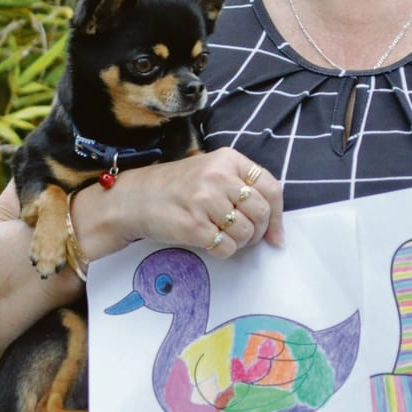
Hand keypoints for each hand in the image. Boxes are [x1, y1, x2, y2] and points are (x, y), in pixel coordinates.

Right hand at [90, 147, 283, 257]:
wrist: (134, 199)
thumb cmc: (176, 189)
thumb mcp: (211, 173)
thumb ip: (241, 189)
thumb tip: (275, 231)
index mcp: (227, 159)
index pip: (270, 187)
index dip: (277, 215)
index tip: (275, 234)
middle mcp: (218, 176)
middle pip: (261, 212)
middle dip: (258, 232)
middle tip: (244, 237)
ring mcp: (205, 201)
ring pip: (246, 232)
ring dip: (239, 242)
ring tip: (221, 236)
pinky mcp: (194, 225)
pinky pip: (226, 247)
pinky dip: (222, 251)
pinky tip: (208, 242)